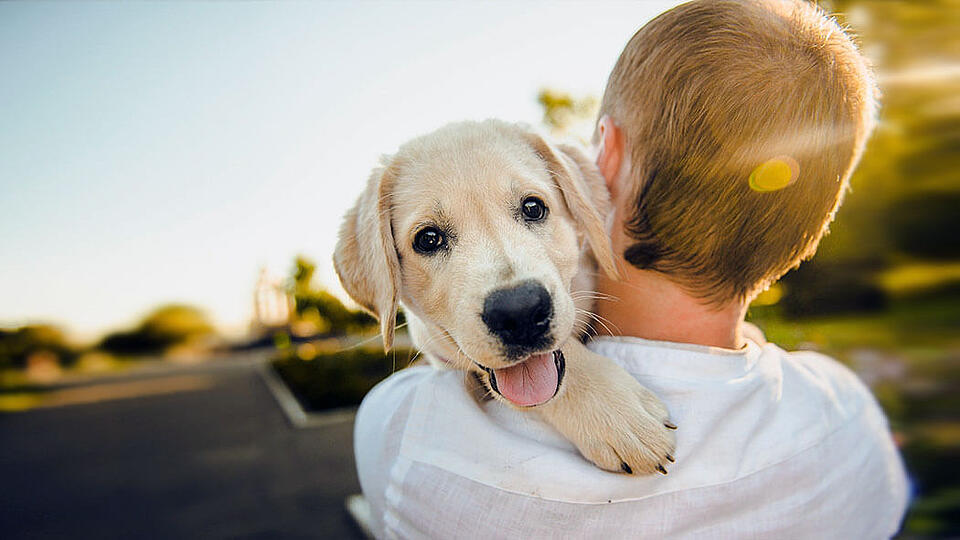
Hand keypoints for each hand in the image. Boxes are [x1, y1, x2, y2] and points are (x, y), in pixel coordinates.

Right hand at [536, 339, 675, 474]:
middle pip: (649, 456)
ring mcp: (601, 438)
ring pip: (630, 465)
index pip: (661, 439)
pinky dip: (618, 465)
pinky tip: (621, 460)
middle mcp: (620, 427)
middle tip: (657, 456)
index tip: (666, 442)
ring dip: (640, 466)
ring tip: (641, 461)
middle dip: (657, 459)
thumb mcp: (631, 383)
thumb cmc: (596, 373)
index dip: (668, 445)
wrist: (558, 374)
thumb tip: (668, 426)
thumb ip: (651, 404)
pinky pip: (608, 464)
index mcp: (634, 409)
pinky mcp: (585, 444)